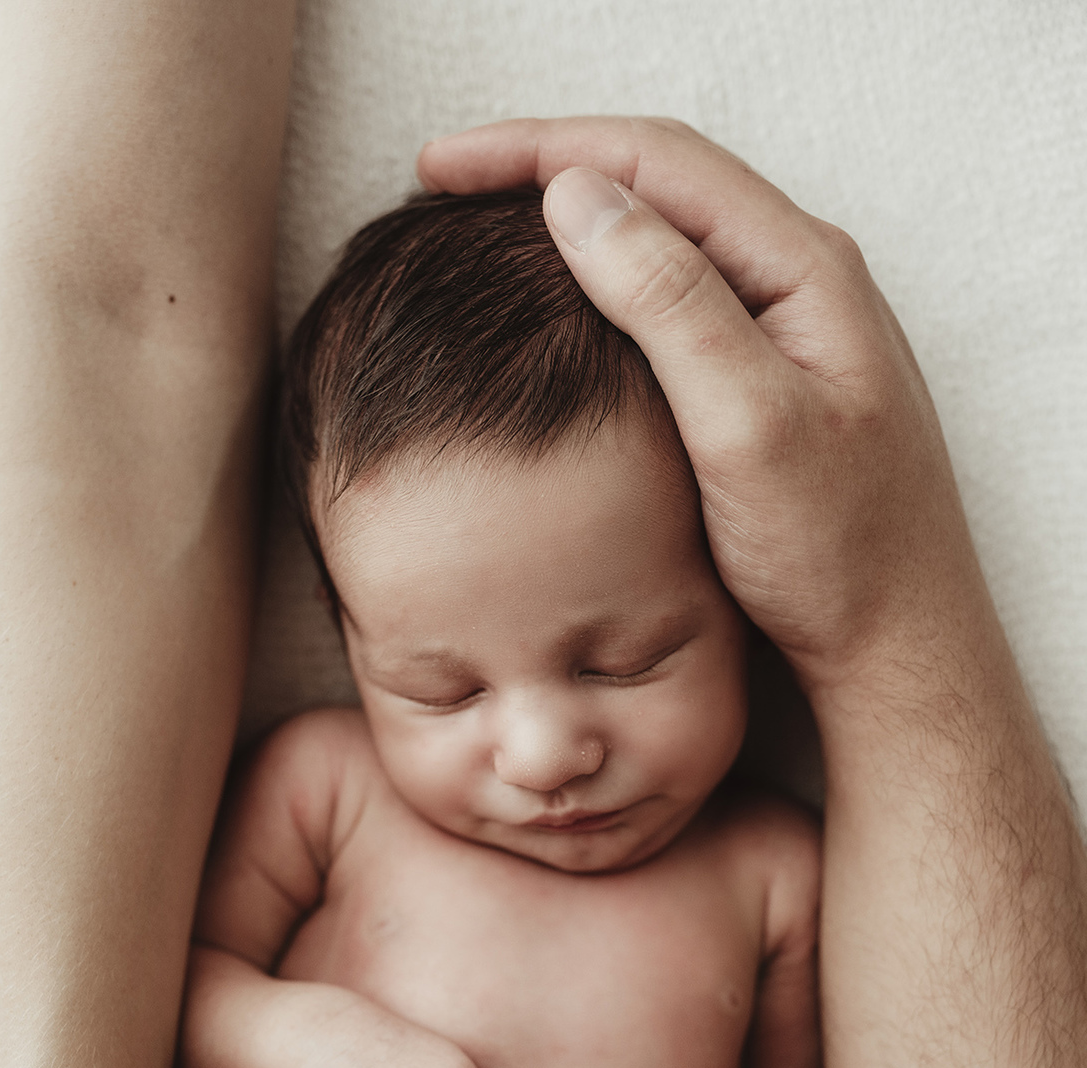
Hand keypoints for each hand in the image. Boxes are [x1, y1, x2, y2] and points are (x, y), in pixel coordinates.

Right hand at [418, 118, 989, 687]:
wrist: (896, 647)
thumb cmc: (839, 555)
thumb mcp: (750, 430)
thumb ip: (674, 307)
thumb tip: (576, 197)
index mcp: (803, 269)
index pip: (656, 162)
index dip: (539, 150)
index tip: (441, 169)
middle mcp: (799, 276)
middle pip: (656, 180)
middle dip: (544, 168)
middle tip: (441, 184)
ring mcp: (785, 324)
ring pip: (662, 234)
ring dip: (569, 219)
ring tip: (479, 229)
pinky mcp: (766, 375)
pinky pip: (672, 292)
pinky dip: (599, 281)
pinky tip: (551, 306)